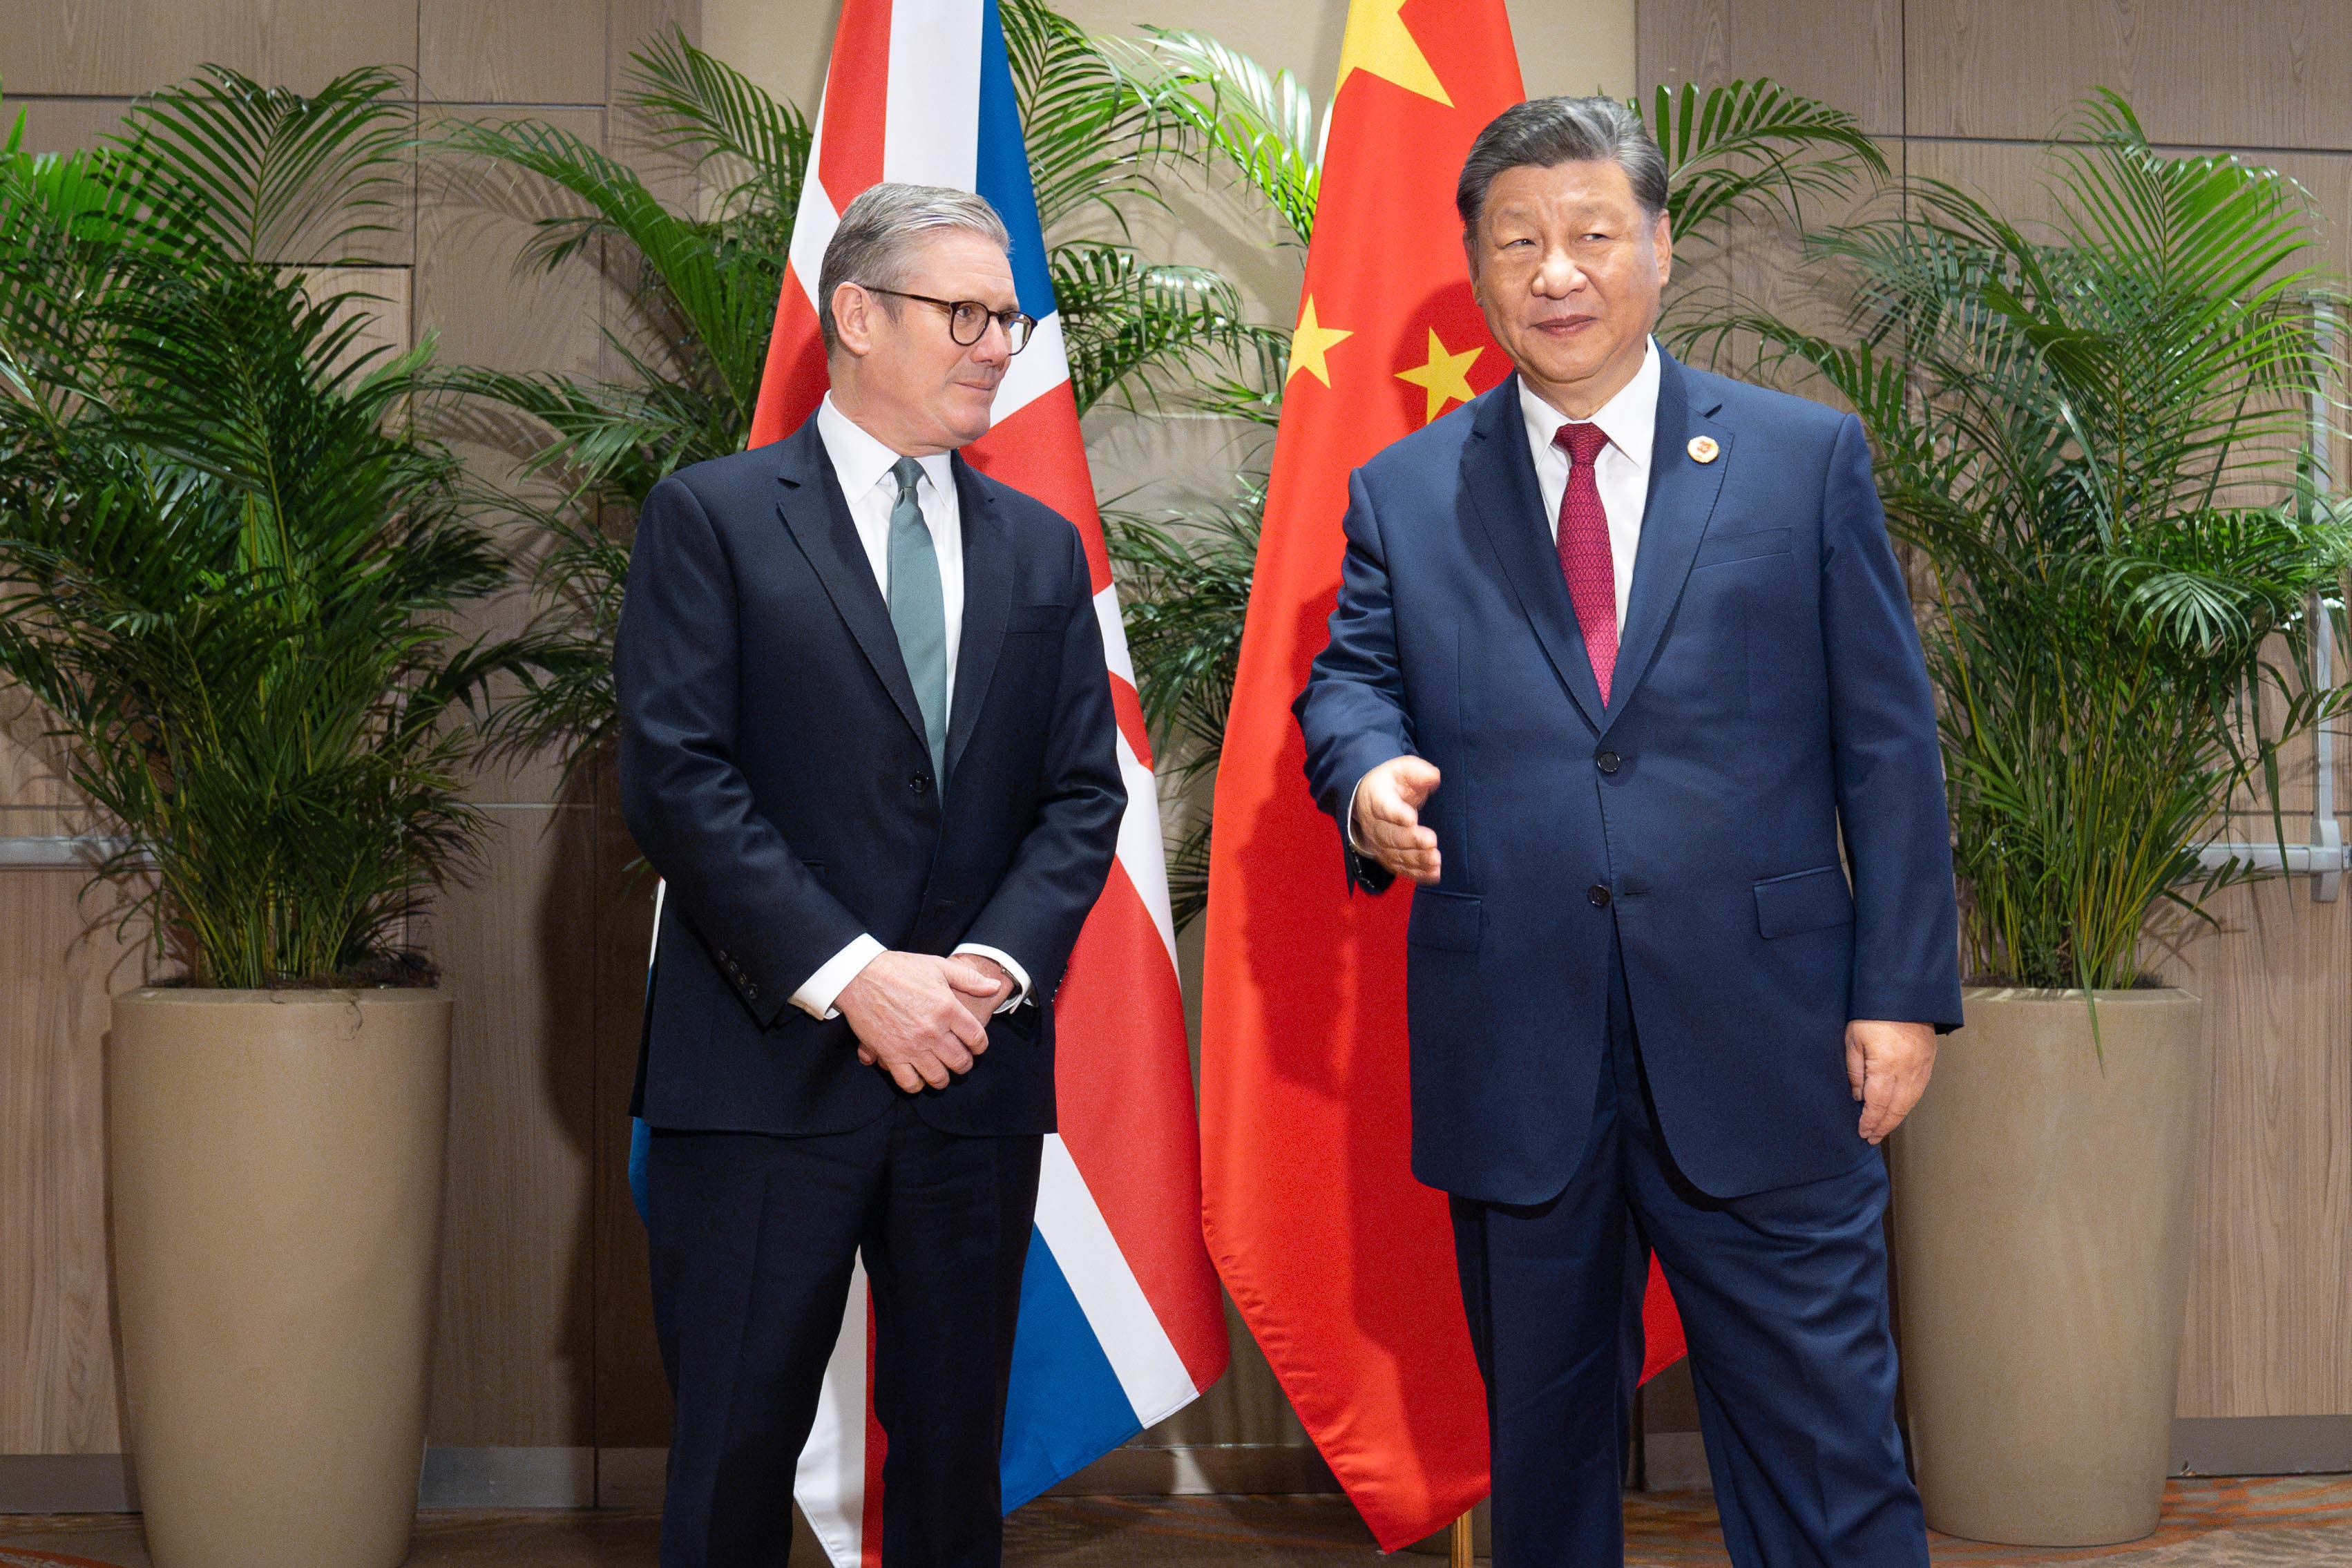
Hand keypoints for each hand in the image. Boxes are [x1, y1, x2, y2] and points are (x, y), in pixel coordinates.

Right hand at [835, 952, 1000, 1091]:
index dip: (980, 1046)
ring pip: (938, 1077)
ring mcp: (911, 1045)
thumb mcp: (938, 966)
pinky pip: (909, 1082)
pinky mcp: (890, 1055)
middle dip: (964, 1065)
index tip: (976, 1047)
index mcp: (948, 1008)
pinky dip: (916, 1084)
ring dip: (943, 1078)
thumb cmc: (899, 968)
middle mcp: (933, 1031)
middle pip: (960, 1061)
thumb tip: (995, 986)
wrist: (859, 975)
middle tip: (961, 1062)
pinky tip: (918, 1078)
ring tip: (942, 1073)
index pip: (976, 1038)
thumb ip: (969, 979)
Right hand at [1352, 755, 1443, 884]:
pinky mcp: (1387, 856)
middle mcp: (1374, 824)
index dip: (1396, 814)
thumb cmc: (1390, 784)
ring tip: (1435, 860)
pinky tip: (1434, 874)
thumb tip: (1433, 777)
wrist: (1368, 800)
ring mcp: (1379, 843)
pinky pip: (1400, 868)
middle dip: (1412, 841)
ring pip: (1396, 855)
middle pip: (1390, 835)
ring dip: (1417, 859)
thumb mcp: (1402, 770)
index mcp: (1377, 798)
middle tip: (1431, 842)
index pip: (1384, 807)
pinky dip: (1417, 873)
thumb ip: (1418, 772)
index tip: (1411, 818)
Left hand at [1847, 1019, 1936, 1144]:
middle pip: (1896, 1109)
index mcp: (1886, 1067)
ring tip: (1883, 1128)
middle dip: (1883, 1126)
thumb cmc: (1873, 1014)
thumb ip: (1855, 1071)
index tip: (1862, 1132)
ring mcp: (1921, 1067)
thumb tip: (1858, 1096)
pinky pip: (1919, 1090)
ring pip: (1910, 1102)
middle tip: (1871, 1138)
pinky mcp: (1928, 1062)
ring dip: (1896, 1118)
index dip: (1870, 1121)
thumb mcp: (1853, 1039)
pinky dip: (1908, 1104)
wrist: (1904, 994)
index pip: (1877, 1104)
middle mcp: (1907, 1071)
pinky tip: (1899, 1110)